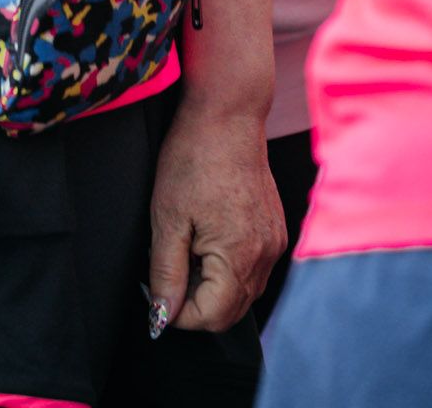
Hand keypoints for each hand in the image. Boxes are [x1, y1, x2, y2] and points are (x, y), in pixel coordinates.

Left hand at [147, 100, 285, 334]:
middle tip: (168, 269)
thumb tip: (163, 316)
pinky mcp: (275, 228)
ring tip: (187, 247)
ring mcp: (275, 242)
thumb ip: (167, 273)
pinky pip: (254, 267)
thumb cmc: (193, 158)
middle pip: (230, 310)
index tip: (156, 290)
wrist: (227, 114)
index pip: (211, 318)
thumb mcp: (167, 217)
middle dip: (196, 301)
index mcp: (240, 257)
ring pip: (243, 291)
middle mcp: (267, 256)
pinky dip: (229, 267)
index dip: (178, 313)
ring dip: (213, 285)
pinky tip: (207, 237)